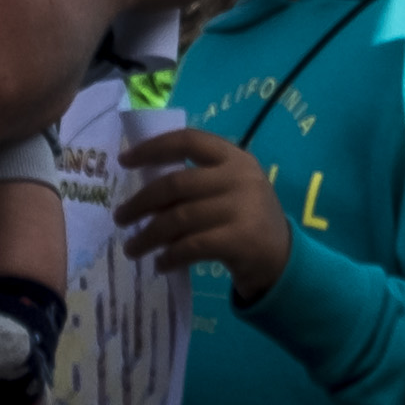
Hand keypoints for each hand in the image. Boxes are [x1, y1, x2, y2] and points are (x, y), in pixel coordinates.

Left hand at [116, 128, 292, 301]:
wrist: (284, 259)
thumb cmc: (246, 219)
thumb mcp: (229, 188)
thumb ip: (197, 180)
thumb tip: (143, 187)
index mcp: (234, 157)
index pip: (188, 140)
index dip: (152, 148)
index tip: (124, 160)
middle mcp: (239, 177)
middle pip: (176, 183)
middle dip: (142, 201)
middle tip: (120, 217)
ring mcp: (242, 208)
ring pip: (179, 218)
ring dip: (149, 235)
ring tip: (131, 248)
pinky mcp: (240, 240)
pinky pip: (192, 246)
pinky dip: (170, 256)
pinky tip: (160, 264)